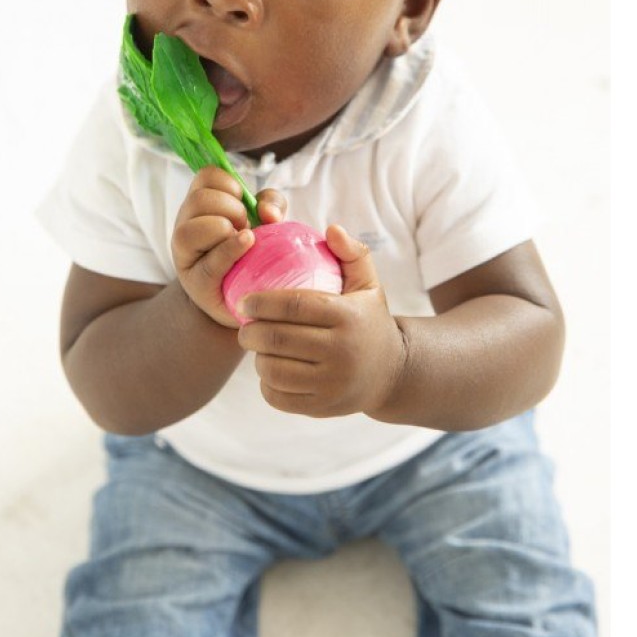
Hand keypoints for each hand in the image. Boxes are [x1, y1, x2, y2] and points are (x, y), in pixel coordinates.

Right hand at [171, 166, 286, 327]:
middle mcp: (185, 224)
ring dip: (225, 229)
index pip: (206, 175)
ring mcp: (186, 255)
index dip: (230, 184)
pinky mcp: (197, 282)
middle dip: (232, 208)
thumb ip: (271, 204)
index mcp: (200, 204)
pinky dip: (231, 250)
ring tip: (243, 240)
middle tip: (245, 225)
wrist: (247, 297)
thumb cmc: (253, 252)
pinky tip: (248, 245)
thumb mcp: (265, 220)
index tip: (243, 202)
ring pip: (192, 229)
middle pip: (200, 199)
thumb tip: (267, 212)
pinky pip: (211, 262)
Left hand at [236, 225, 406, 416]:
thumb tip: (330, 229)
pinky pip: (278, 396)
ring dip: (256, 357)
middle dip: (250, 331)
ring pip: (273, 370)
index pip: (294, 306)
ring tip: (257, 346)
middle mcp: (341, 352)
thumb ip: (351, 252)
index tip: (244, 300)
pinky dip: (266, 383)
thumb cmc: (369, 319)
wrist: (392, 373)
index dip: (262, 302)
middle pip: (277, 339)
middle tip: (244, 325)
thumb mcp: (368, 283)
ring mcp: (332, 384)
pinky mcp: (323, 407)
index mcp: (348, 316)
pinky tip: (270, 369)